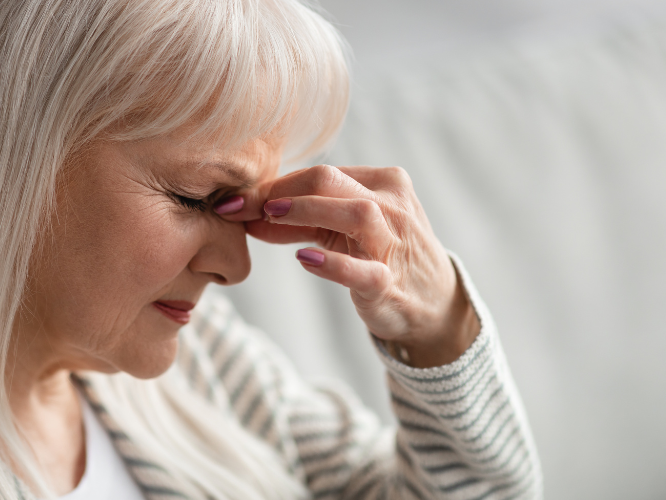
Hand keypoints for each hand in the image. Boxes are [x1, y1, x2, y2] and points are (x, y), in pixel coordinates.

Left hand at [216, 165, 479, 367]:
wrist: (433, 302)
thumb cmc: (382, 256)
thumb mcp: (343, 231)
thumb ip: (300, 221)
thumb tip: (246, 212)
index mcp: (383, 182)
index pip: (321, 174)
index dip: (273, 184)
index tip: (232, 199)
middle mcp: (392, 206)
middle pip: (332, 182)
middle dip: (280, 191)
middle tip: (238, 204)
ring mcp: (395, 244)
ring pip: (355, 213)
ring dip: (307, 211)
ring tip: (269, 216)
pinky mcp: (391, 283)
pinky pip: (365, 270)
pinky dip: (333, 264)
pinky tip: (304, 259)